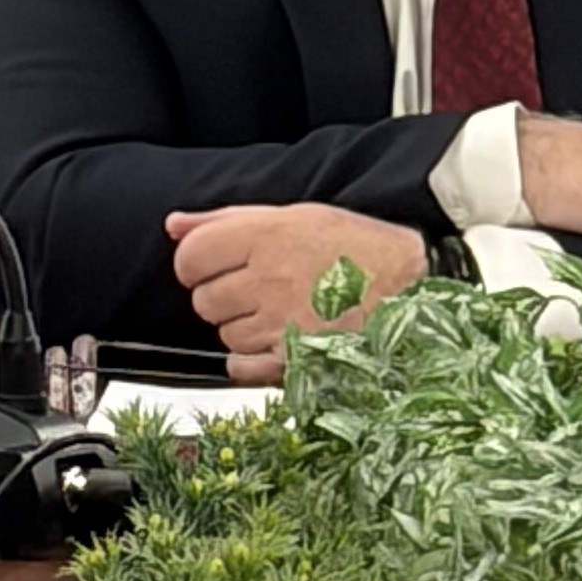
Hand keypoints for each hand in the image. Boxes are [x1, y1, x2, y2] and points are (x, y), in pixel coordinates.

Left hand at [165, 202, 426, 383]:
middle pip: (203, 300)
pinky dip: (249, 357)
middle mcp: (270, 279)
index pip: (192, 255)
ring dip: (241, 326)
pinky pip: (240, 366)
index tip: (212, 264)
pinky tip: (276, 337)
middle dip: (221, 295)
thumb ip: (227, 220)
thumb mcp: (293, 215)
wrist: (407, 285)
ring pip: (224, 334)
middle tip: (254, 285)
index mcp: (268, 236)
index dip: (196, 262)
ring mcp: (280, 323)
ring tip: (277, 309)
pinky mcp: (292, 360)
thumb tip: (175, 224)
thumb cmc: (353, 245)